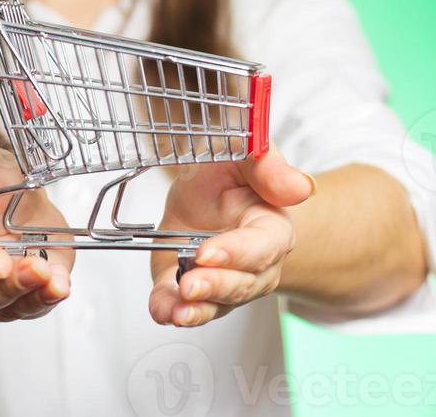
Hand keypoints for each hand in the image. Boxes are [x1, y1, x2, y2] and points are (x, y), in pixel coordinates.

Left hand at [150, 144, 314, 326]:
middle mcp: (255, 263)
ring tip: (178, 310)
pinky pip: (187, 308)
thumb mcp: (241, 153)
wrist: (202, 191)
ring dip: (197, 309)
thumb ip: (268, 166)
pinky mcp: (193, 291)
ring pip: (218, 304)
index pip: (263, 247)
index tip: (207, 252)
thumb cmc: (228, 173)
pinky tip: (163, 311)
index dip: (237, 252)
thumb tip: (301, 187)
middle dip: (215, 286)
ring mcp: (224, 281)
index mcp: (271, 227)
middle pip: (243, 283)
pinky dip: (172, 311)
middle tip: (189, 284)